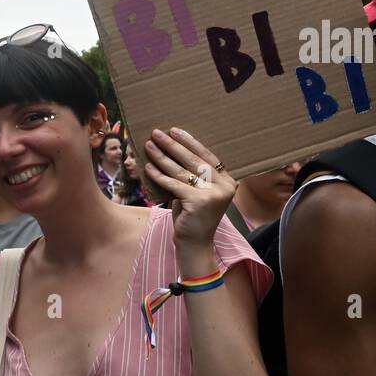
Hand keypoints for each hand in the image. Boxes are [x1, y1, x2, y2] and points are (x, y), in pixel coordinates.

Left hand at [142, 127, 234, 258]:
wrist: (194, 245)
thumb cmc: (193, 218)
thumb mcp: (196, 193)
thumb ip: (192, 176)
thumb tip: (172, 151)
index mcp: (227, 181)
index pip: (207, 156)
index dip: (189, 142)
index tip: (175, 131)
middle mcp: (224, 186)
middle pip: (194, 160)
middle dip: (173, 145)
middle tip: (157, 133)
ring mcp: (213, 194)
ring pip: (182, 171)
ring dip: (162, 157)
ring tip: (149, 146)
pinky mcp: (199, 202)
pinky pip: (173, 184)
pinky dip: (159, 176)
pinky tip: (148, 167)